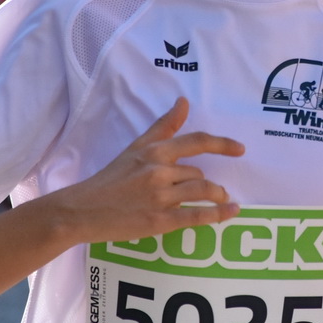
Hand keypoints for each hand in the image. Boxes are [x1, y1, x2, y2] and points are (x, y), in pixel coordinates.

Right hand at [39, 98, 242, 245]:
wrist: (82, 210)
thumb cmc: (109, 179)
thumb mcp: (135, 148)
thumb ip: (162, 127)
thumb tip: (184, 102)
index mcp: (154, 151)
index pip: (196, 142)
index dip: (222, 144)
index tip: (240, 149)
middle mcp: (159, 170)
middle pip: (198, 172)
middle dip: (205, 182)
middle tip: (209, 191)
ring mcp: (160, 196)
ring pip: (202, 190)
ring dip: (217, 195)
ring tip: (222, 199)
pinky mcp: (160, 220)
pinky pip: (197, 215)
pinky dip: (218, 214)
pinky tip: (231, 212)